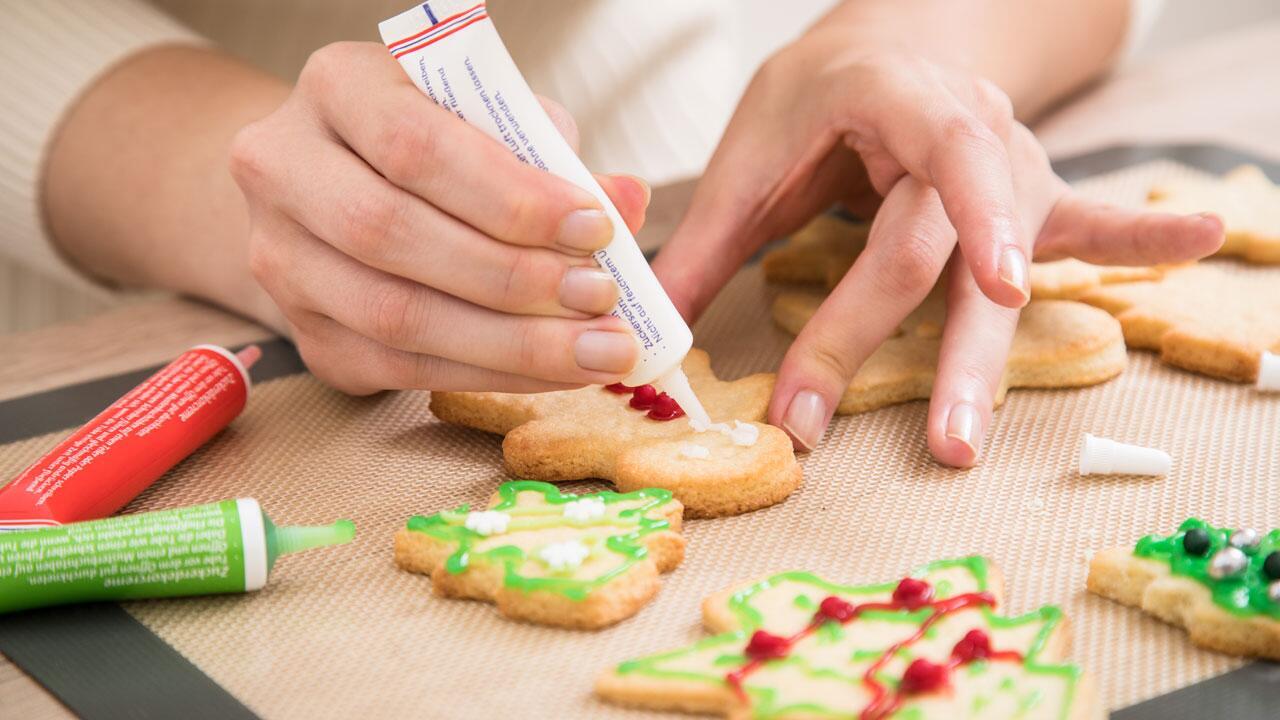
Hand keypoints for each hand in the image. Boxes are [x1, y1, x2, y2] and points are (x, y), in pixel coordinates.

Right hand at [230, 42, 648, 393]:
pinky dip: (489, 375)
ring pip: (394, 316)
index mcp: (335, 88)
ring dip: (511, 344)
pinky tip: (553, 373)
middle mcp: (283, 169)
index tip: (594, 228)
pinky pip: (401, 369)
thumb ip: (550, 154)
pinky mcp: (307, 335)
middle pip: (393, 235)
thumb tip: (626, 200)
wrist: (336, 191)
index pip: (415, 145)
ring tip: (596, 351)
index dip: (509, 196)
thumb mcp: (488, 120)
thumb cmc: (434, 147)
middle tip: (601, 299)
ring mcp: (282, 261)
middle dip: (513, 277)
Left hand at [653, 30, 1222, 465]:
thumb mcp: (756, 146)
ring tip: (968, 436)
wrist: (889, 43)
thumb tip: (652, 330)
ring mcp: (1007, 168)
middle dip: (926, 353)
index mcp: (896, 101)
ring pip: (1004, 271)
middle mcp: (968, 134)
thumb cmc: (820, 96)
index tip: (986, 290)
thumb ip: (706, 238)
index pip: (927, 177)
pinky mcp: (1026, 201)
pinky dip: (1140, 237)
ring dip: (989, 357)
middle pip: (946, 254)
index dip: (957, 233)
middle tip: (931, 444)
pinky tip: (1204, 238)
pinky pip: (1090, 222)